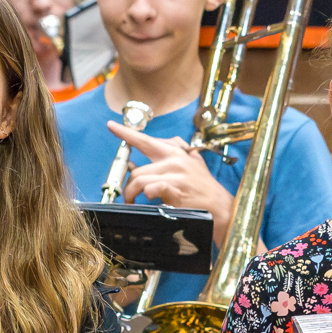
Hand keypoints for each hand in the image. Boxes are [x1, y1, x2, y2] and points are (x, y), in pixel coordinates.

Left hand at [113, 122, 237, 246]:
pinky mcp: (176, 189)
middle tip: (128, 196)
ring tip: (134, 202)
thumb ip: (169, 155)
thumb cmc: (203, 187)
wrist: (220, 206)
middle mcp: (174, 160)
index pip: (145, 140)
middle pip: (137, 170)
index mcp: (174, 152)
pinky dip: (147, 194)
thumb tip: (143, 157)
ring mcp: (175, 174)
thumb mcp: (191, 163)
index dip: (126, 133)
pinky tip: (150, 199)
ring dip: (132, 194)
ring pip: (140, 181)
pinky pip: (152, 189)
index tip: (111, 126)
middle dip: (128, 186)